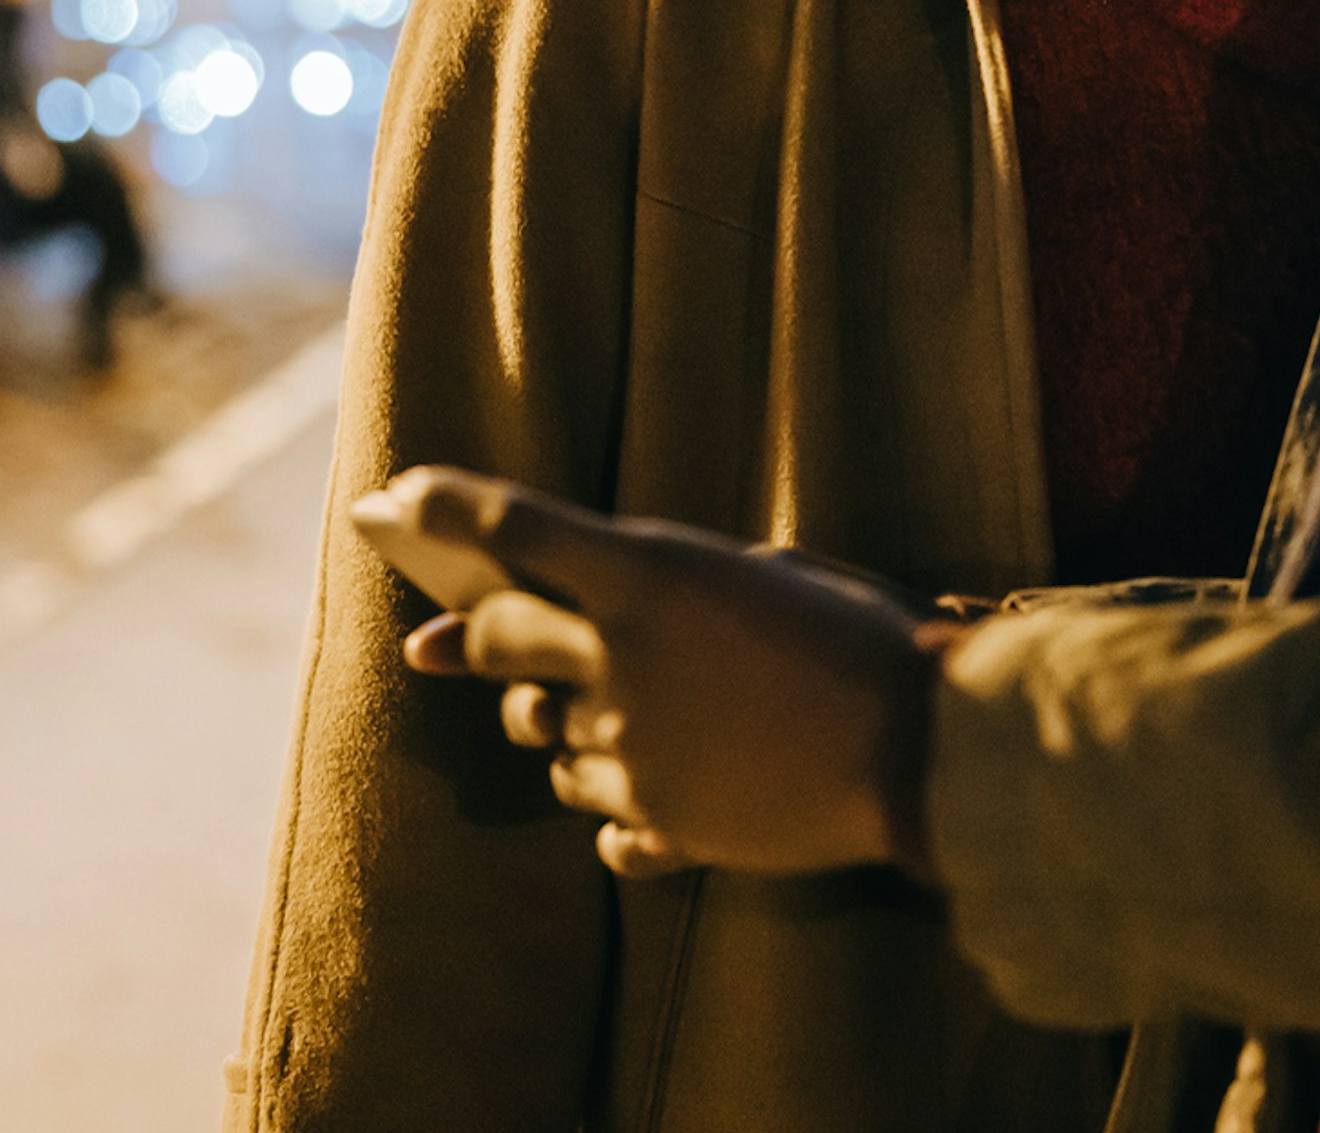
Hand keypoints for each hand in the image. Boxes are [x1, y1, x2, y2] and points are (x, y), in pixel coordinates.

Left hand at [383, 467, 938, 880]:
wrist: (923, 751)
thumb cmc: (861, 637)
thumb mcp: (769, 574)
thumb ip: (675, 587)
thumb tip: (611, 605)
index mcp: (650, 578)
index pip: (516, 529)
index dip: (447, 509)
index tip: (395, 498)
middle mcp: (619, 661)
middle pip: (495, 639)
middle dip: (471, 634)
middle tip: (449, 639)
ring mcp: (630, 750)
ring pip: (545, 735)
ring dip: (561, 719)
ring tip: (632, 713)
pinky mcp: (658, 821)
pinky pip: (596, 811)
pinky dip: (612, 796)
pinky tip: (655, 786)